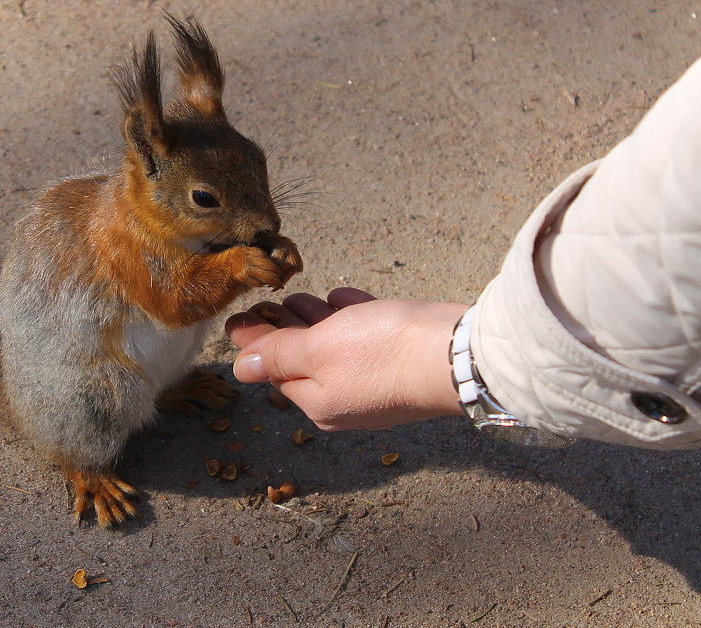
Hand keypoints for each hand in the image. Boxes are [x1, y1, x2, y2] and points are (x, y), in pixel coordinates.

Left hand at [224, 288, 467, 430]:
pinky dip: (353, 319)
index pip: (275, 371)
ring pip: (337, 348)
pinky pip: (368, 340)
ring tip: (302, 298)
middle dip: (286, 330)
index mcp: (318, 402)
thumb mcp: (316, 350)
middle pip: (305, 361)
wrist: (458, 354)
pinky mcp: (402, 362)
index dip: (257, 340)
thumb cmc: (382, 352)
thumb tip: (241, 368)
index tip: (242, 313)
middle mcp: (346, 399)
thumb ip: (279, 355)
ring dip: (317, 321)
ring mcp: (376, 383)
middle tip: (271, 301)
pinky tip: (345, 300)